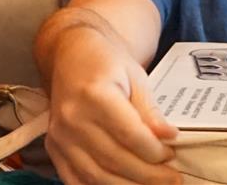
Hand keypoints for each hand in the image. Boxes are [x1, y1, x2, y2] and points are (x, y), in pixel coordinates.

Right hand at [45, 27, 180, 183]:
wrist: (73, 55)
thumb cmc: (108, 63)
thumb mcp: (136, 77)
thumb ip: (150, 110)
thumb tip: (169, 137)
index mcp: (95, 95)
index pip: (129, 135)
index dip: (154, 151)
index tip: (172, 155)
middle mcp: (72, 119)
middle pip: (114, 159)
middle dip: (148, 174)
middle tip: (173, 179)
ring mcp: (59, 137)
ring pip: (96, 176)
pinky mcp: (53, 148)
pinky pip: (75, 180)